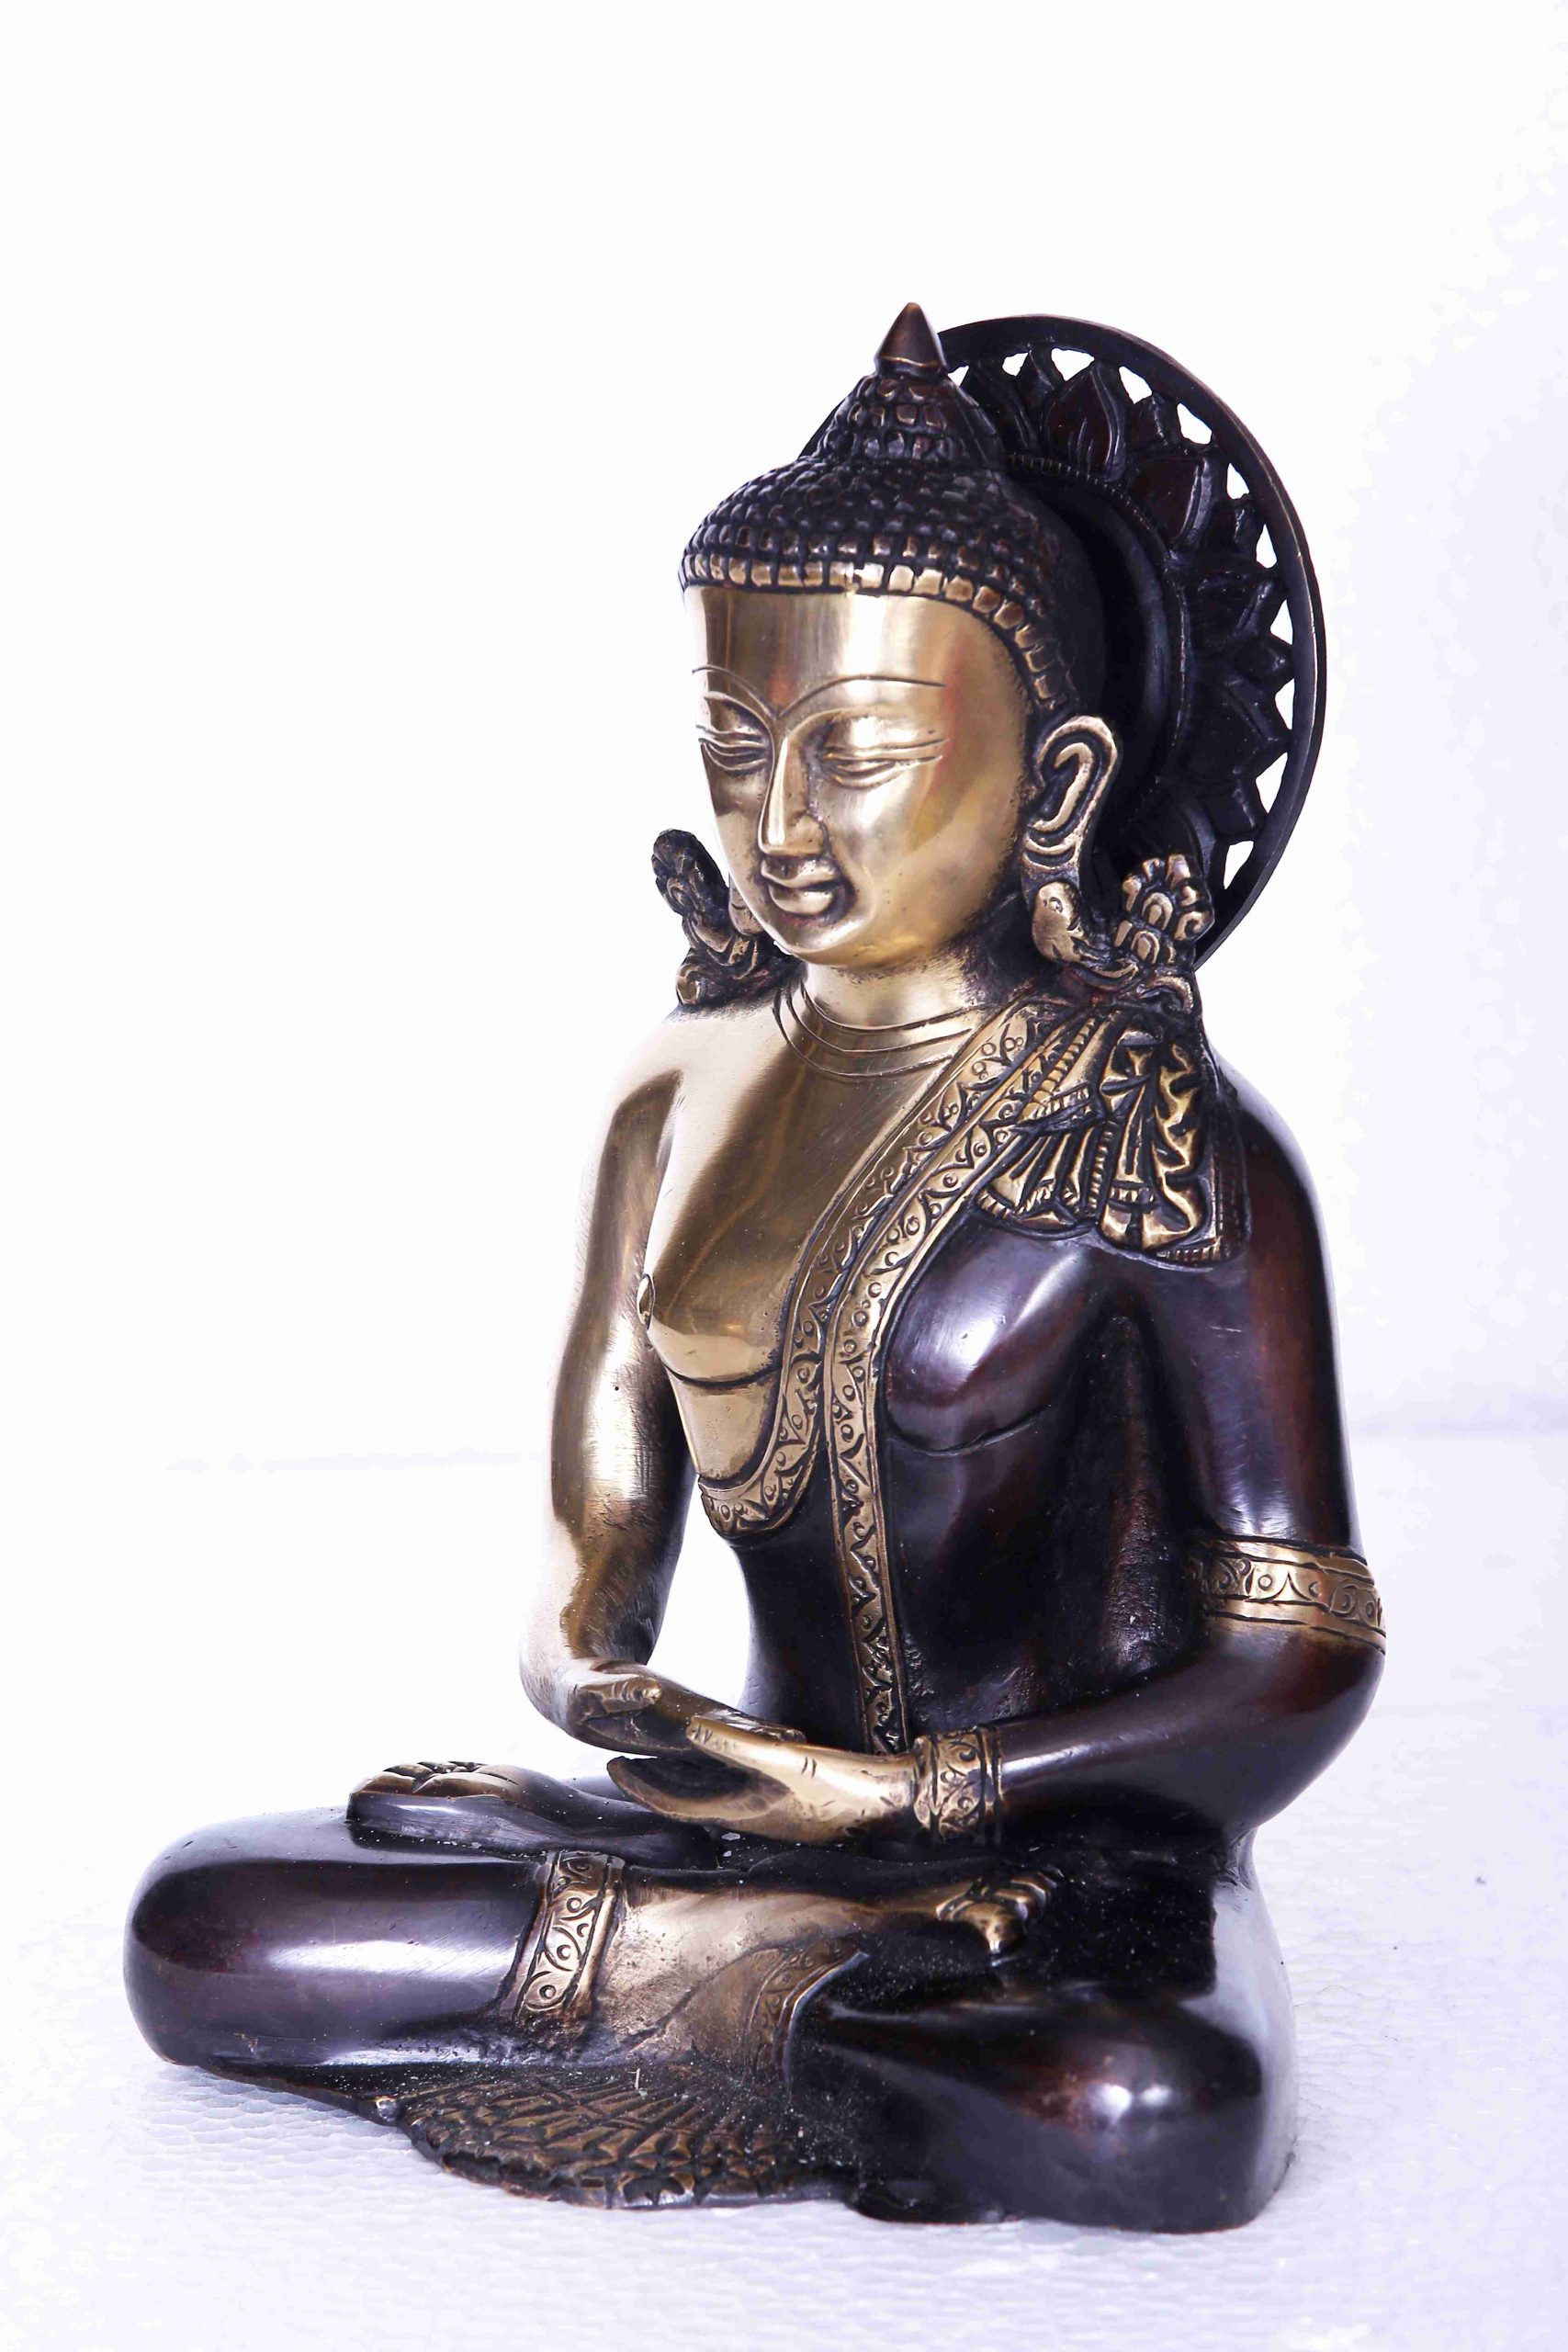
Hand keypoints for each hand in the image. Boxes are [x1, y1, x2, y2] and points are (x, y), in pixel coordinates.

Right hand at [563, 1659, 799, 1759]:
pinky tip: (778, 1735)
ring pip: (733, 1740)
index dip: (739, 1745)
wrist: (574, 1688)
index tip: (772, 1746)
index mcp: (660, 1736)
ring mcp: (684, 1729)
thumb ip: (615, 1693)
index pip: (708, 1744)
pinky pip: (725, 1725)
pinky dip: (751, 1730)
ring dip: (764, 1742)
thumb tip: (649, 1693)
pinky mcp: (686, 1714)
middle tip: (801, 1749)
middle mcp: (677, 1740)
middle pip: (729, 1748)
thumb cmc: (578, 1692)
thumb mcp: (586, 1692)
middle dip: (761, 1750)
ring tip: (800, 1742)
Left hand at [608, 1714, 917, 1845]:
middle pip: (688, 1801)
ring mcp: (768, 1814)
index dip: (640, 1784)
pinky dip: (716, 1776)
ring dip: (683, 1779)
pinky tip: (723, 1761)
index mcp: (740, 1812)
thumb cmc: (840, 1786)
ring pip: (711, 1797)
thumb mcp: (785, 1759)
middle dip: (654, 1781)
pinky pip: (736, 1791)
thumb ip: (735, 1744)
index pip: (674, 1803)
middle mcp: (748, 1818)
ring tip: (661, 1757)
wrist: (890, 1804)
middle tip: (622, 1759)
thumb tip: (687, 1728)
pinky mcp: (788, 1806)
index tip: (610, 1764)